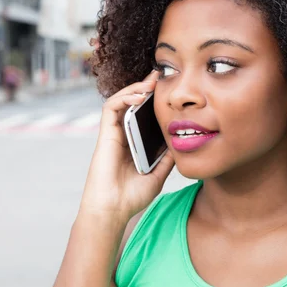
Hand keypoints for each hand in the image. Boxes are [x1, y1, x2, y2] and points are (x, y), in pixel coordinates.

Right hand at [79, 70, 174, 220]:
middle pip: (131, 102)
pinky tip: (139, 96)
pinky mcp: (105, 134)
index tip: (167, 88)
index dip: (152, 99)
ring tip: (151, 82)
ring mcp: (113, 133)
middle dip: (145, 86)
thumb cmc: (132, 196)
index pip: (142, 113)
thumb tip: (181, 142)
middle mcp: (123, 134)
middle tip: (160, 76)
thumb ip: (167, 157)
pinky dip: (124, 97)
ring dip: (135, 88)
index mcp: (134, 141)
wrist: (113, 210)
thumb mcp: (159, 173)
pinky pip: (111, 107)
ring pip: (120, 100)